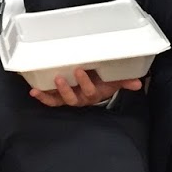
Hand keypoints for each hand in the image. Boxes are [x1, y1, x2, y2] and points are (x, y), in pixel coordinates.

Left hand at [28, 67, 142, 107]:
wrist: (97, 87)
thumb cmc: (104, 82)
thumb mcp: (115, 81)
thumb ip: (125, 81)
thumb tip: (138, 83)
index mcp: (94, 94)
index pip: (90, 91)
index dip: (84, 83)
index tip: (79, 70)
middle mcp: (81, 98)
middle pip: (73, 98)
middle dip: (66, 89)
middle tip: (60, 77)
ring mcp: (69, 98)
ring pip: (60, 100)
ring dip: (50, 95)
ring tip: (40, 89)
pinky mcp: (59, 97)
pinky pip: (50, 99)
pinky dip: (42, 96)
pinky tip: (33, 91)